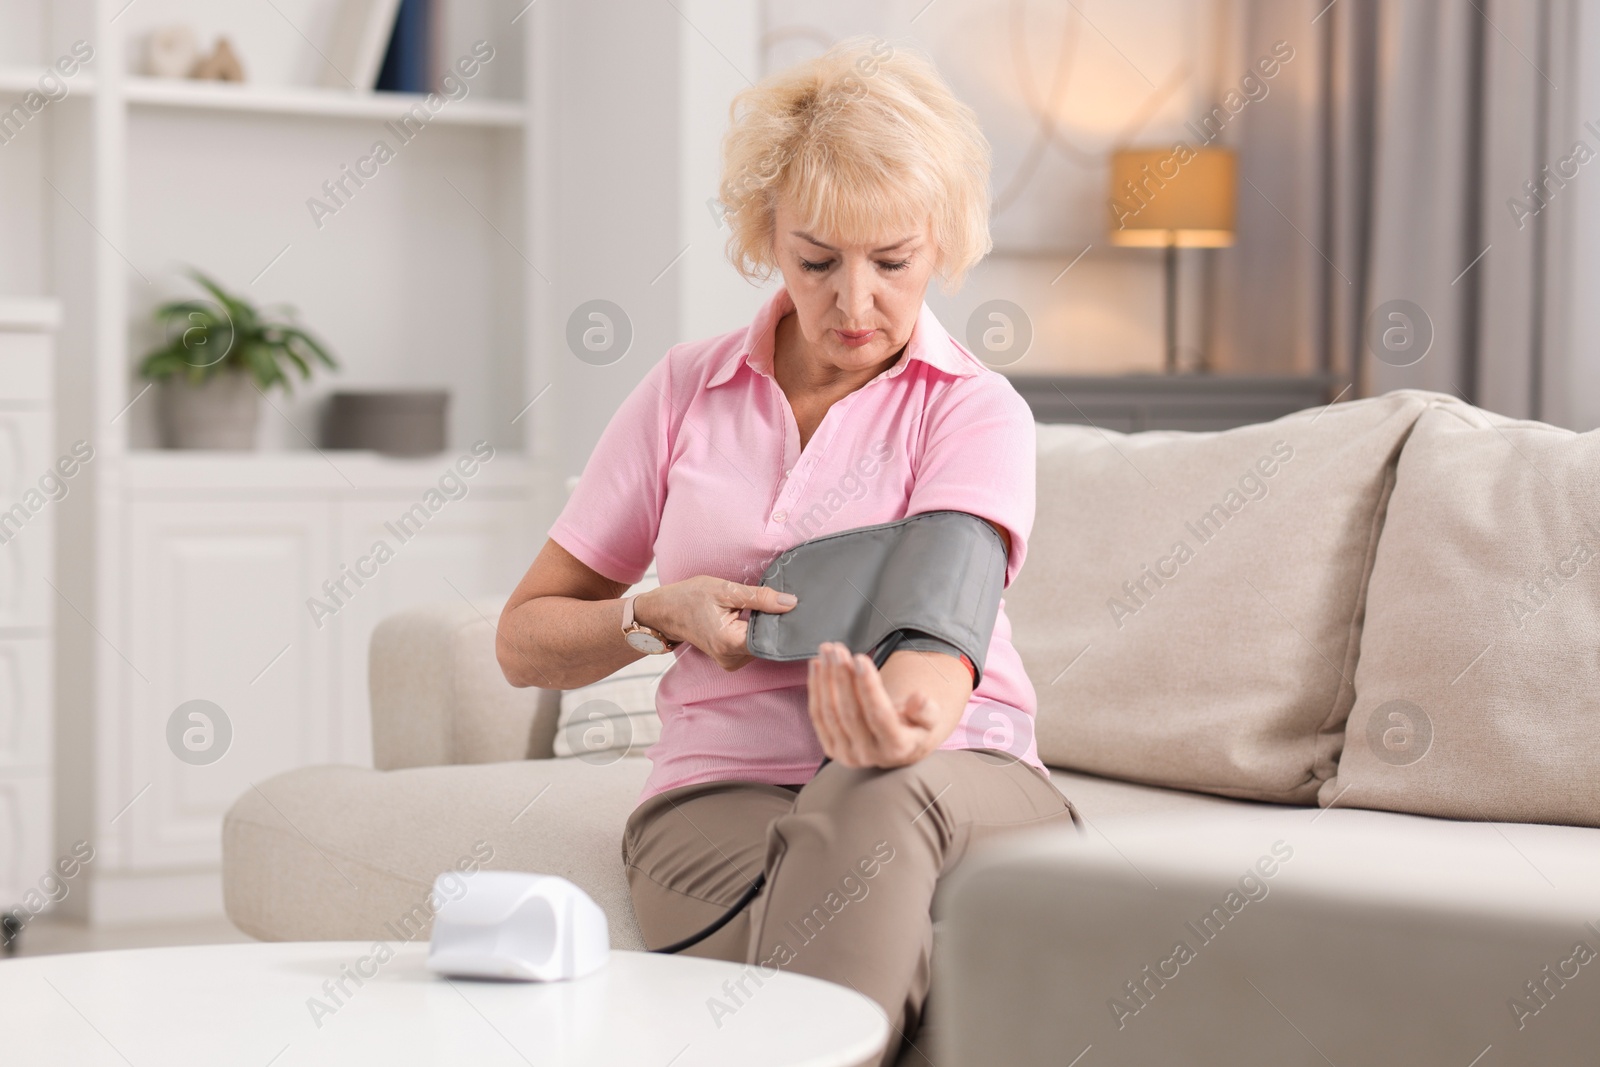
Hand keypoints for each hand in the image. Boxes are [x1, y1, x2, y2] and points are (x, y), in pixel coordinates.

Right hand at [633, 577, 795, 670]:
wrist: (665, 611)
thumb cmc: (690, 597)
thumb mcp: (726, 590)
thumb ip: (760, 598)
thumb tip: (791, 603)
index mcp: (730, 642)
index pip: (770, 638)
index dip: (781, 621)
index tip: (788, 605)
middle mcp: (731, 658)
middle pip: (767, 643)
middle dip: (773, 623)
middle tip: (773, 602)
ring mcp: (730, 662)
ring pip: (761, 646)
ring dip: (763, 628)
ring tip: (757, 608)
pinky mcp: (730, 660)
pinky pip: (752, 647)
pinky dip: (754, 633)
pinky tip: (750, 618)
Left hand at [808, 641, 943, 767]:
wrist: (898, 744)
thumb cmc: (916, 724)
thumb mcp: (931, 718)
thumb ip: (928, 711)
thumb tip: (917, 699)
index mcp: (897, 748)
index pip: (879, 715)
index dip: (868, 686)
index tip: (860, 658)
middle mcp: (869, 755)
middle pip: (849, 713)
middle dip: (841, 677)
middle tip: (837, 649)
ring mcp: (847, 754)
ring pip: (829, 713)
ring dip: (825, 678)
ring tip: (826, 650)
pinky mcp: (831, 748)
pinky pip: (818, 716)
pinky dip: (815, 688)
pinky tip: (817, 664)